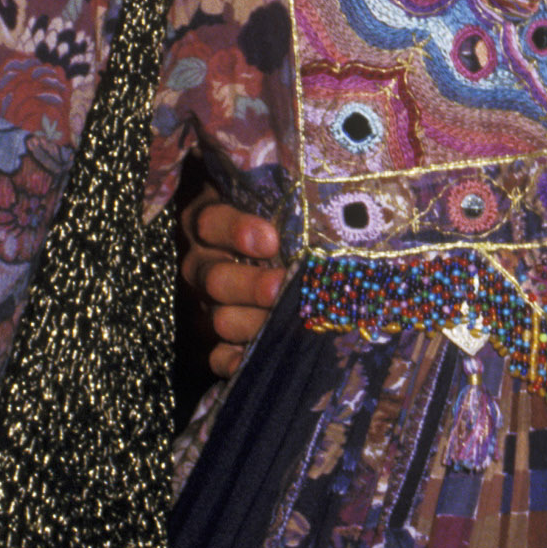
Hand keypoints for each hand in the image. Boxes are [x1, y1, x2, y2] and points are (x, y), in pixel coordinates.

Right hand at [180, 196, 285, 375]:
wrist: (272, 252)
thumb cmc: (287, 215)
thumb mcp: (280, 195)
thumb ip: (292, 191)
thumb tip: (342, 185)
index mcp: (212, 220)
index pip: (211, 221)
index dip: (236, 231)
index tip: (270, 239)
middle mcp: (204, 261)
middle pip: (213, 277)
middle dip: (250, 284)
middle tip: (282, 286)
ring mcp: (208, 302)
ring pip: (217, 318)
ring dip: (251, 323)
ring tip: (285, 324)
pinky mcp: (216, 338)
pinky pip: (215, 356)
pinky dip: (233, 362)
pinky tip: (253, 361)